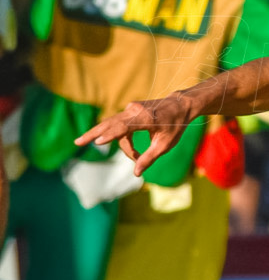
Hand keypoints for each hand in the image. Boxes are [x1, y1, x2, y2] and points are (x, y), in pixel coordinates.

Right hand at [74, 94, 191, 176]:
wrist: (180, 106)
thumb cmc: (175, 126)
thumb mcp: (166, 144)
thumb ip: (149, 158)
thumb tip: (136, 173)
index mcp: (147, 118)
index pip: (125, 126)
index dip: (112, 134)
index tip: (99, 141)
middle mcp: (135, 110)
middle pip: (111, 124)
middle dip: (94, 134)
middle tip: (77, 143)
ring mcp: (131, 108)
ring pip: (113, 126)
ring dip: (108, 139)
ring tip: (85, 144)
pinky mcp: (130, 110)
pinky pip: (119, 125)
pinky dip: (117, 136)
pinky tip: (111, 143)